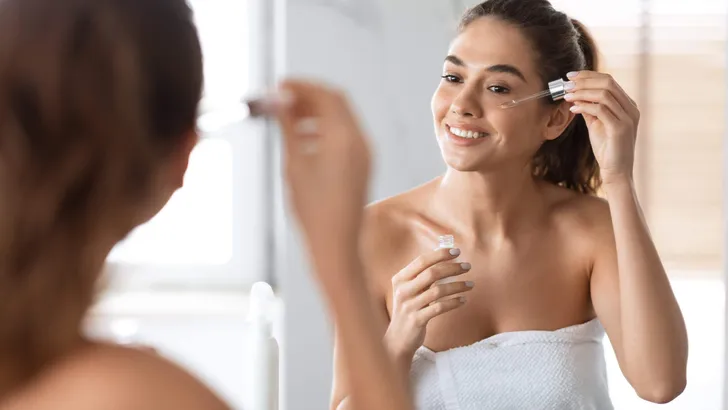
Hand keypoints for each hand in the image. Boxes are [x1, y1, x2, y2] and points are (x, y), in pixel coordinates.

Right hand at [274, 80, 370, 257]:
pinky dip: (325, 128)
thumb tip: (278, 100)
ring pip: (341, 118)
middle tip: (282, 98)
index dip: (302, 86)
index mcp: (344, 138)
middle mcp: (360, 141)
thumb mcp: (294, 164)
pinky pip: (345, 135)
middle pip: (336, 102)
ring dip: (316, 112)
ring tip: (288, 118)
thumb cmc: (313, 210)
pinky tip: (303, 138)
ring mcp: (364, 153)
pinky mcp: (363, 165)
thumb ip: (288, 127)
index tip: (280, 84)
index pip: (326, 95)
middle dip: (309, 97)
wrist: (337, 244)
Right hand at [384, 247, 473, 362]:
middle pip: (431, 274)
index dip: (440, 254)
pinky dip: (454, 302)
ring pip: (438, 291)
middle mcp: (402, 290)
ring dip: (457, 285)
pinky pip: (439, 308)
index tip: (457, 252)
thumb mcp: (410, 291)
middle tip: (467, 266)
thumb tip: (446, 260)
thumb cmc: (409, 309)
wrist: (398, 338)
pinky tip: (464, 300)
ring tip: (470, 284)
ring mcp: (409, 306)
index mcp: (400, 279)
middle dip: (452, 268)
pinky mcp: (416, 320)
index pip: (421, 261)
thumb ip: (422, 277)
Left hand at [563, 71, 639, 184]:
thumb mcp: (597, 124)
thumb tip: (575, 95)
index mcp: (628, 105)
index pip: (609, 80)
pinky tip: (573, 109)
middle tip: (566, 83)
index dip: (588, 75)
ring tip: (566, 96)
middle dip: (584, 80)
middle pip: (608, 82)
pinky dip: (584, 107)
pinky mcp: (620, 128)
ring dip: (581, 93)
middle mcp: (631, 108)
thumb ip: (590, 109)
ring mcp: (628, 118)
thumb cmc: (607, 149)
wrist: (616, 172)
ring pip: (604, 94)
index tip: (570, 76)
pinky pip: (600, 110)